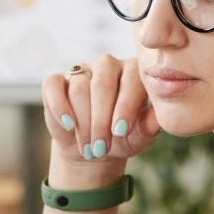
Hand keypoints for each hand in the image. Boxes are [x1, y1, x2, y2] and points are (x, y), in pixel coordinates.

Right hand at [41, 55, 161, 182]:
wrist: (92, 148)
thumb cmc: (121, 139)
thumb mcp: (138, 137)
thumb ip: (149, 126)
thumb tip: (159, 120)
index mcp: (134, 71)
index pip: (131, 81)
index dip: (125, 107)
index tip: (121, 132)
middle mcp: (108, 65)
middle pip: (102, 83)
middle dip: (101, 119)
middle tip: (101, 147)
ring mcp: (81, 70)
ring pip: (79, 87)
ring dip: (83, 122)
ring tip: (89, 148)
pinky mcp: (57, 81)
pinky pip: (54, 86)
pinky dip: (59, 106)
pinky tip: (68, 125)